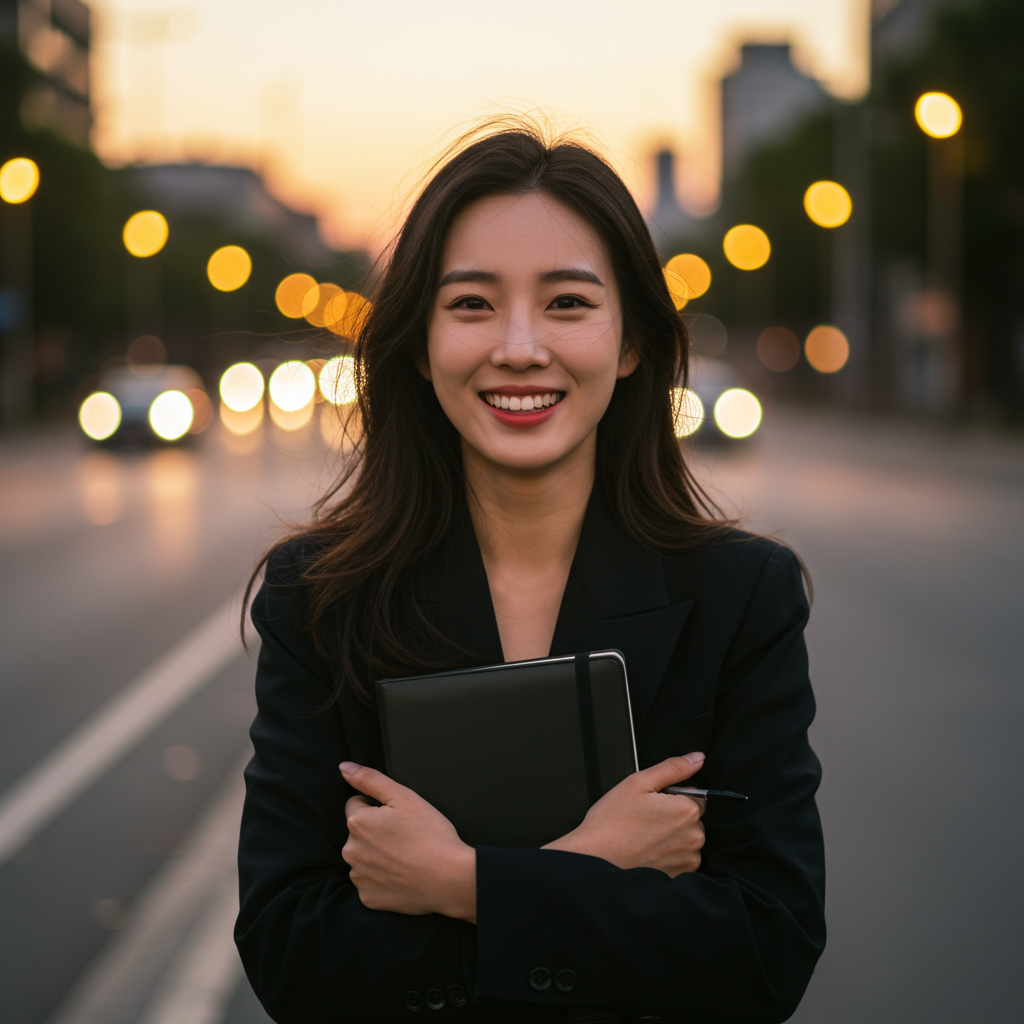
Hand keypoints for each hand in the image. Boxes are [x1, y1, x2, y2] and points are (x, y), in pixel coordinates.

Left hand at [340, 762, 476, 921]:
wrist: (450, 879)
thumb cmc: (430, 835)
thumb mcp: (404, 797)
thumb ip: (371, 779)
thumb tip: (344, 768)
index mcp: (358, 823)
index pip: (356, 805)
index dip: (378, 808)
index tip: (398, 817)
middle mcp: (351, 851)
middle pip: (358, 833)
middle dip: (375, 831)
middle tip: (404, 836)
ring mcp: (359, 877)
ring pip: (363, 857)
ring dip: (377, 855)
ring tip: (405, 856)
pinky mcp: (368, 898)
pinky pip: (369, 882)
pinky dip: (382, 879)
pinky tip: (402, 875)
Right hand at [544, 753, 706, 876]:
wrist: (596, 859)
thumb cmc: (612, 821)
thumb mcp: (637, 783)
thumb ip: (672, 768)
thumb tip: (698, 758)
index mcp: (687, 810)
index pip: (695, 794)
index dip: (673, 795)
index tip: (652, 802)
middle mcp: (694, 836)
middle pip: (693, 817)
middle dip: (675, 815)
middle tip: (645, 819)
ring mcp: (689, 858)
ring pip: (688, 838)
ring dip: (674, 835)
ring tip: (645, 836)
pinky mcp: (681, 875)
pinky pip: (684, 858)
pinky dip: (671, 854)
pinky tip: (649, 851)